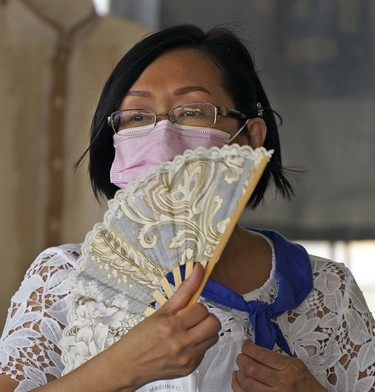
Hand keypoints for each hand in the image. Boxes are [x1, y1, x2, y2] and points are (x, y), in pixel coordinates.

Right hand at [106, 264, 220, 389]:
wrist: (127, 366)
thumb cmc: (140, 337)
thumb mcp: (160, 311)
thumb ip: (184, 290)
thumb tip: (199, 269)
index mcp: (172, 326)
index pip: (202, 309)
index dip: (196, 307)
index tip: (187, 310)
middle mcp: (182, 344)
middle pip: (214, 325)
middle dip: (205, 318)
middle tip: (192, 319)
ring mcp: (187, 359)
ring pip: (213, 338)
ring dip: (204, 331)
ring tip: (189, 330)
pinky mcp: (190, 368)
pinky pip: (205, 351)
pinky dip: (198, 345)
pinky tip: (184, 343)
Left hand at [232, 340, 326, 391]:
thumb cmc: (307, 385)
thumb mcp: (297, 365)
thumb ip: (277, 358)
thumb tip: (255, 350)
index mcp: (290, 368)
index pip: (262, 354)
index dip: (248, 347)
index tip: (245, 344)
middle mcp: (282, 382)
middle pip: (251, 368)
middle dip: (241, 359)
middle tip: (241, 355)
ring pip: (247, 383)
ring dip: (239, 372)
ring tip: (240, 366)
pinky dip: (237, 386)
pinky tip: (237, 378)